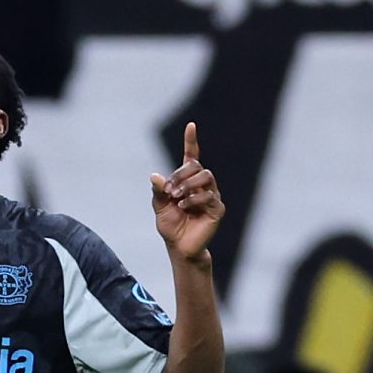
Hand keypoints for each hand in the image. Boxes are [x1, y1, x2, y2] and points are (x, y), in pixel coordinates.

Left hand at [150, 121, 222, 264]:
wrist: (179, 247)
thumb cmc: (171, 226)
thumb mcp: (159, 207)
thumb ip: (159, 191)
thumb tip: (154, 176)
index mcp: (188, 182)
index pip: (191, 157)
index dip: (191, 141)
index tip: (191, 125)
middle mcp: (202, 186)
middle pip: (196, 167)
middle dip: (180, 176)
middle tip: (169, 191)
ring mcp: (212, 196)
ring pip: (206, 177)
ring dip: (188, 186)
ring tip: (176, 198)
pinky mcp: (217, 208)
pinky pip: (209, 196)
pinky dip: (193, 199)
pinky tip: (184, 206)